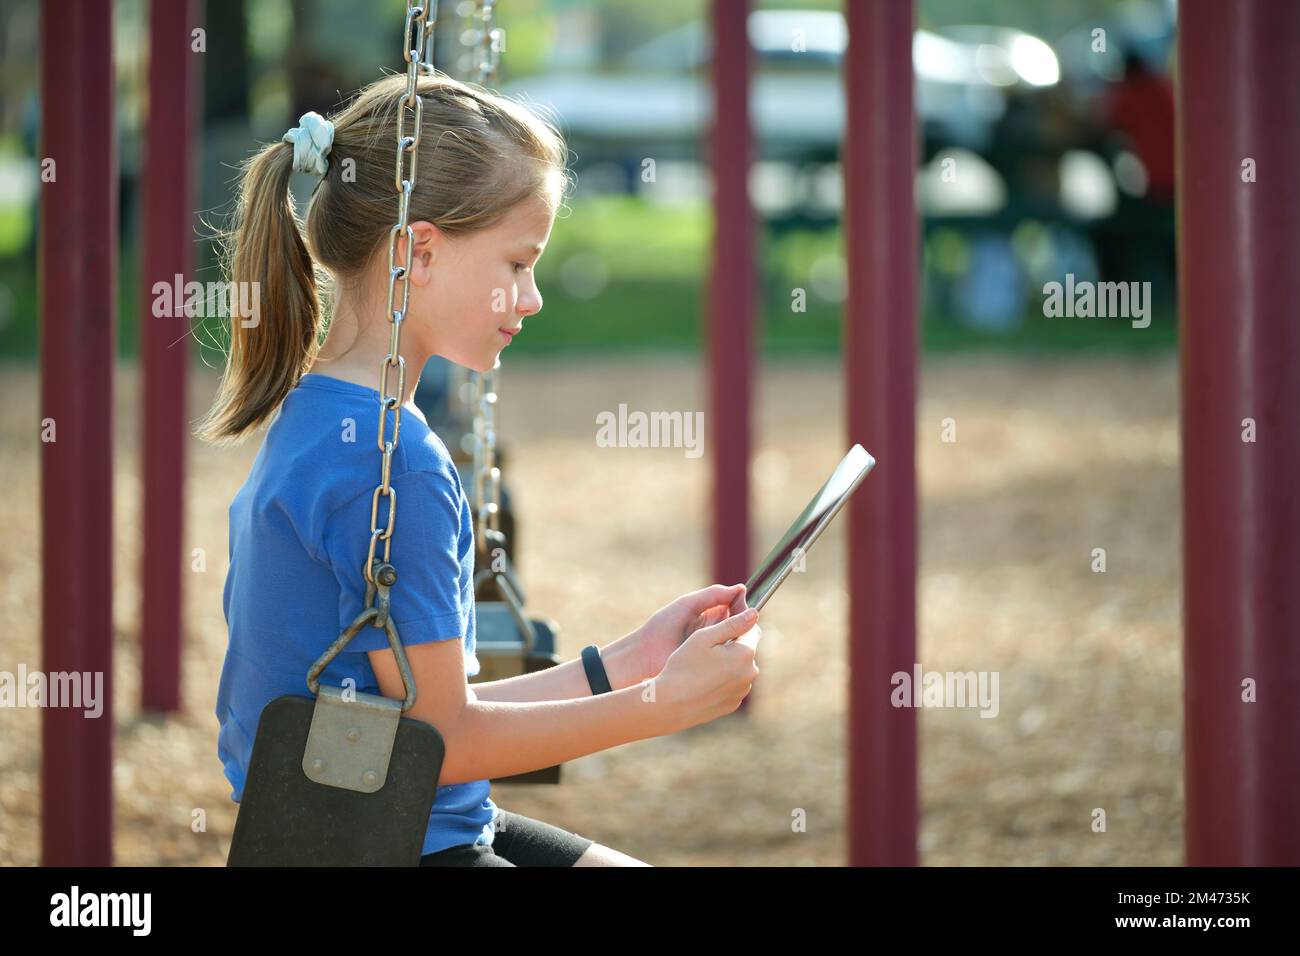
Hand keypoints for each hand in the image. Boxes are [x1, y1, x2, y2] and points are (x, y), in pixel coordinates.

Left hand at [629, 583, 749, 681]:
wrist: (644, 655)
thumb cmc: (662, 627)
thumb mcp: (688, 605)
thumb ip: (713, 595)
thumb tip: (741, 589)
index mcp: (711, 614)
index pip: (737, 609)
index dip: (744, 609)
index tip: (744, 609)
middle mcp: (716, 632)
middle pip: (741, 627)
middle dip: (744, 626)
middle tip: (742, 626)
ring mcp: (715, 651)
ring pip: (738, 645)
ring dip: (740, 643)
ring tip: (735, 640)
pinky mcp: (712, 667)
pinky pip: (730, 662)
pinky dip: (733, 658)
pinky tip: (730, 656)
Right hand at [654, 605, 761, 731]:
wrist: (671, 704)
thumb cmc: (684, 666)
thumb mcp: (704, 637)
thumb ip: (732, 624)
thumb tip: (754, 614)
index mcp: (745, 653)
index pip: (752, 630)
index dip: (737, 626)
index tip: (720, 629)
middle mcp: (750, 673)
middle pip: (746, 650)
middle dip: (731, 646)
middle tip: (705, 650)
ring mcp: (742, 691)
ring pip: (739, 669)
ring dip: (727, 664)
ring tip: (701, 668)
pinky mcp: (733, 704)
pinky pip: (732, 685)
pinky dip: (722, 681)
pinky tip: (702, 683)